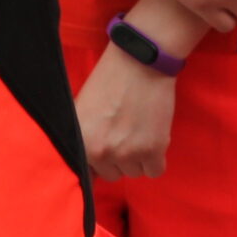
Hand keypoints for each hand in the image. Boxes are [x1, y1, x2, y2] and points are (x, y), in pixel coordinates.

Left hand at [74, 41, 177, 180]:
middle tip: (124, 132)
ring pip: (134, 172)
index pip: (87, 176)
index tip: (106, 154)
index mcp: (80, 142)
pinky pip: (155, 171)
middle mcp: (101, 152)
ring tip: (139, 129)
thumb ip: (82, 139)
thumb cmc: (109, 79)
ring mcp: (127, 153)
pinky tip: (152, 137)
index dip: (97, 164)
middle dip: (119, 158)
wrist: (140, 61)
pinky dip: (156, 159)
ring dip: (138, 157)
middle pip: (113, 174)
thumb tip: (86, 165)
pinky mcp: (153, 150)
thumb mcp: (82, 110)